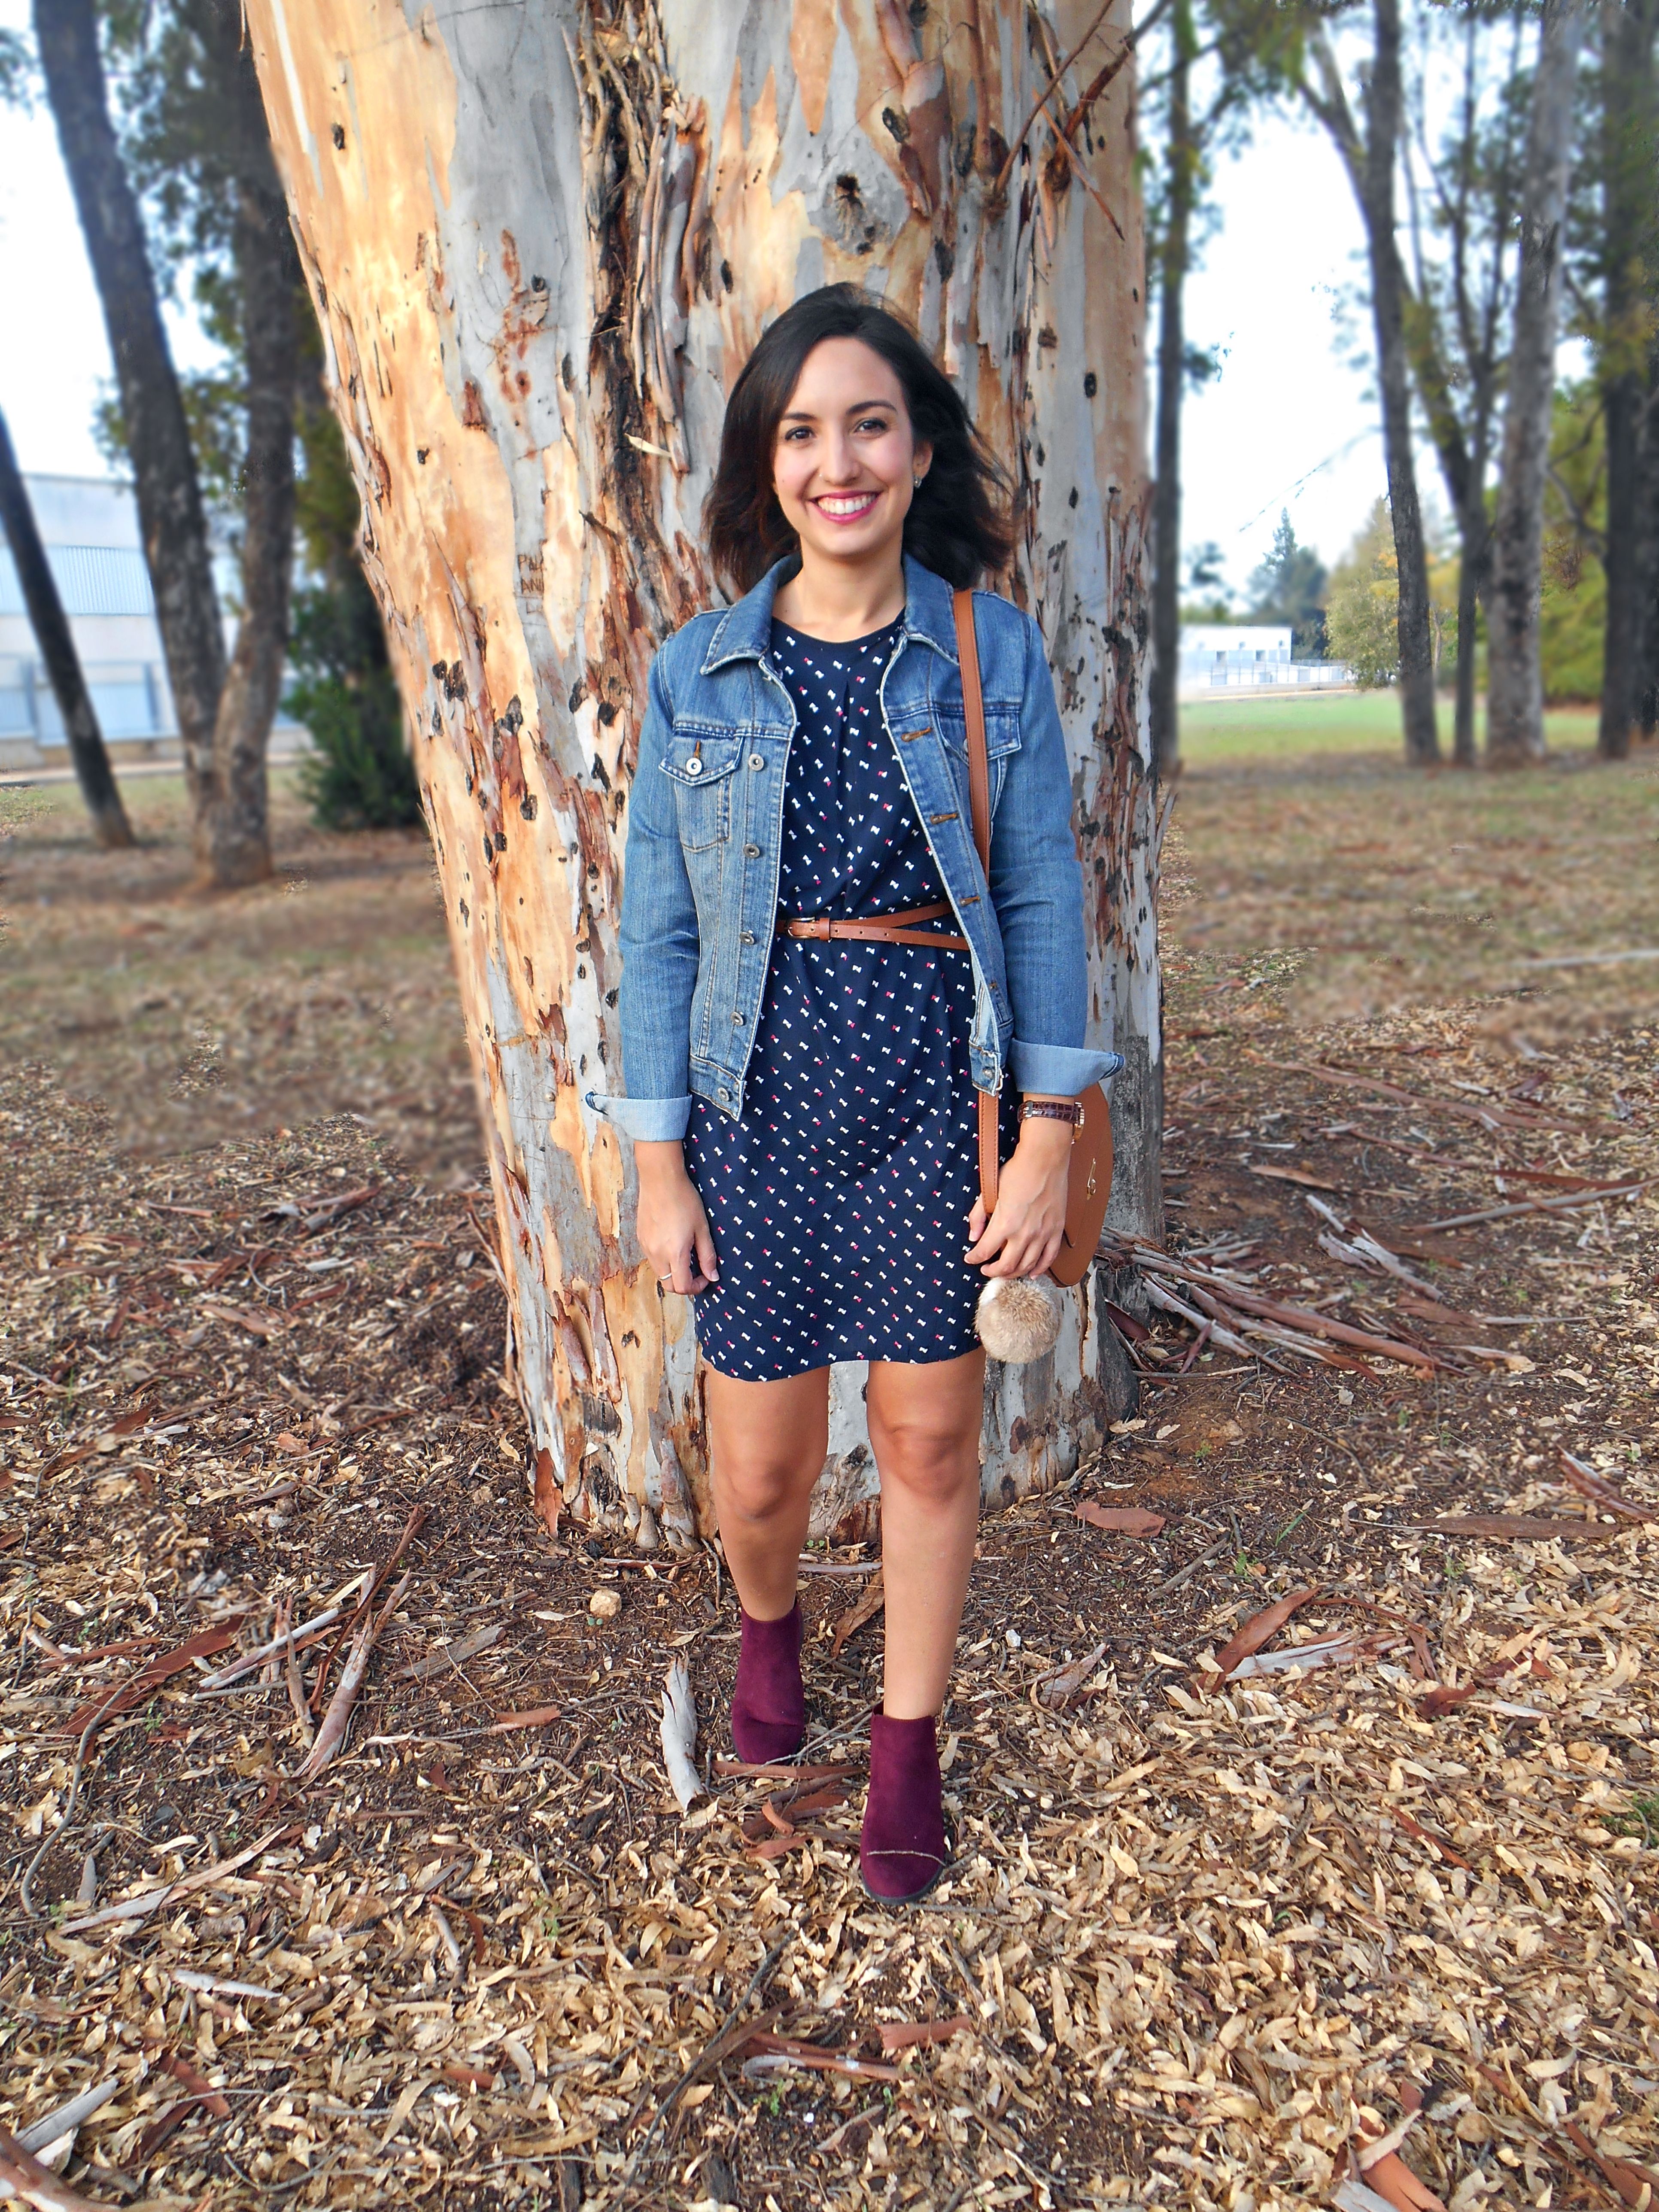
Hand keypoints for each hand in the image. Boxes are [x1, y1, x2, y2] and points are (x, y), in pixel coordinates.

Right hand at [636, 1141, 718, 1293]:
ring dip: (673, 1272)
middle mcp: (656, 1254)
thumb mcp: (702, 1228)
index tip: (706, 1276)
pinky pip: (652, 1259)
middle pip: (669, 1285)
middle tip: (697, 1269)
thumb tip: (713, 1277)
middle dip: (684, 1283)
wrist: (660, 1180)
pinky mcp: (640, 1238)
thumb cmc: (685, 1201)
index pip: (682, 1287)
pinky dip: (663, 1260)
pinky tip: (672, 1243)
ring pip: (659, 1273)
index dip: (696, 1287)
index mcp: (674, 1253)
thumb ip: (707, 1256)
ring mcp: (645, 1247)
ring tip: (685, 1253)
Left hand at [964, 1112, 1072, 1279]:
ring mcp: (1043, 1234)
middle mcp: (1024, 1234)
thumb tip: (973, 1236)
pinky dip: (1040, 1269)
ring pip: (1027, 1266)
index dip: (974, 1258)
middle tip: (986, 1269)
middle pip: (1006, 1266)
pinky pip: (1049, 1258)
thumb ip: (978, 1216)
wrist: (1044, 1159)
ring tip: (1005, 1272)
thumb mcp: (989, 1191)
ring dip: (1013, 1273)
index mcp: (1005, 1224)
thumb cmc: (1017, 1171)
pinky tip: (1033, 1273)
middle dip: (992, 1271)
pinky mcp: (1056, 1230)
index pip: (984, 1251)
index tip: (970, 1258)